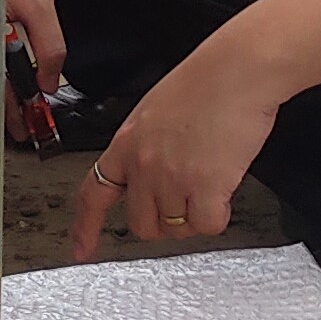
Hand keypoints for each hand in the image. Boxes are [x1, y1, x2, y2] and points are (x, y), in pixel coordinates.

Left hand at [68, 48, 280, 260]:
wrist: (238, 69)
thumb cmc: (207, 82)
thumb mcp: (156, 111)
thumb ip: (147, 146)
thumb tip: (154, 173)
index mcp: (127, 143)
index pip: (93, 193)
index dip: (86, 227)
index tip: (82, 249)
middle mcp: (143, 164)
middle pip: (141, 224)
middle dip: (164, 221)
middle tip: (186, 202)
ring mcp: (171, 178)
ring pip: (177, 228)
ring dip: (195, 215)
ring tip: (211, 180)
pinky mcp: (204, 187)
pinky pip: (206, 225)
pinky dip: (218, 216)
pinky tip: (224, 191)